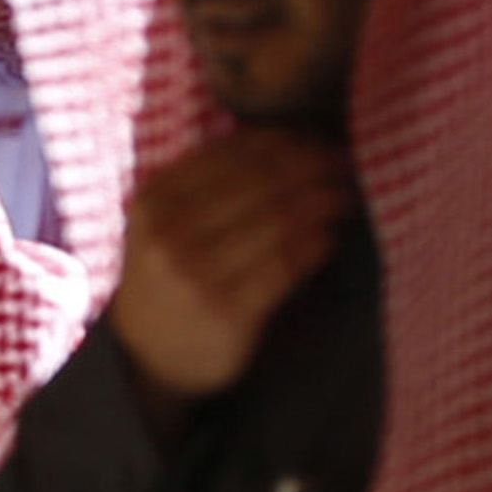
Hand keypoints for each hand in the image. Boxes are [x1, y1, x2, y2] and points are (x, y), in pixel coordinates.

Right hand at [108, 128, 352, 424]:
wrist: (147, 352)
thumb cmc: (166, 275)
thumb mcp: (161, 222)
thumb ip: (199, 184)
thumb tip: (279, 141)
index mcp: (153, 199)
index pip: (224, 155)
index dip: (276, 143)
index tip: (310, 139)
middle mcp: (170, 231)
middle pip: (255, 184)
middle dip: (306, 168)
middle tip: (341, 162)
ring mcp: (197, 273)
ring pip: (275, 222)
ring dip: (319, 203)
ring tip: (343, 196)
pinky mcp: (227, 311)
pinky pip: (283, 267)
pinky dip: (313, 247)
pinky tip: (330, 238)